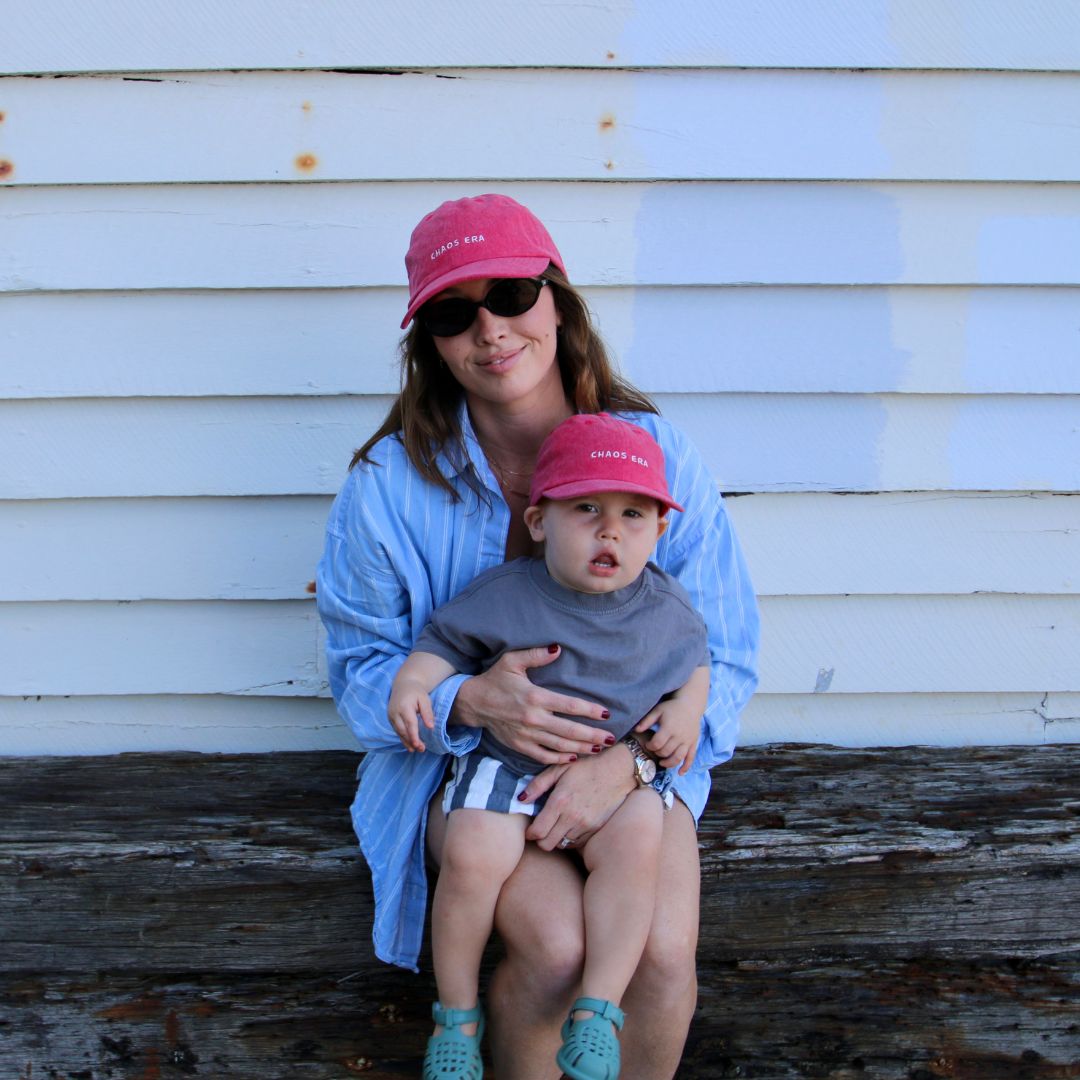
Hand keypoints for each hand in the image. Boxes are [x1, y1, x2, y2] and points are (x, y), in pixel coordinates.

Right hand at [387, 680, 433, 752]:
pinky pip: (396, 730)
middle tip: (421, 749)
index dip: (414, 736)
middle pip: (403, 730)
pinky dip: (402, 737)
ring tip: (415, 750)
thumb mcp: (425, 699)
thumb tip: (430, 727)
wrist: (403, 684)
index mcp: (404, 706)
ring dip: (406, 742)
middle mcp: (395, 712)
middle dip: (411, 741)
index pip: (409, 724)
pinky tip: (409, 743)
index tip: (419, 746)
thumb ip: (427, 713)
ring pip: (398, 732)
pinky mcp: (390, 718)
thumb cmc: (416, 692)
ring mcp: (391, 715)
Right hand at [451, 645, 610, 764]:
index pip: (569, 705)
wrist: (473, 702)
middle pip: (570, 730)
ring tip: (600, 748)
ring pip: (560, 746)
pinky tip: (574, 757)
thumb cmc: (495, 679)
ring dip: (582, 748)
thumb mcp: (512, 661)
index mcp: (534, 697)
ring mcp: (526, 735)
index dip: (589, 711)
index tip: (605, 713)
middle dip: (593, 735)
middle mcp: (533, 718)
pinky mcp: (520, 746)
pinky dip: (560, 759)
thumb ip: (536, 655)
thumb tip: (558, 648)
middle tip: (612, 738)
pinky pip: (544, 756)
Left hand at [521, 745, 636, 850]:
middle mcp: (572, 817)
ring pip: (562, 844)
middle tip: (541, 829)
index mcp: (560, 802)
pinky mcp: (596, 829)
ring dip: (556, 837)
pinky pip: (577, 843)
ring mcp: (586, 825)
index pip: (537, 832)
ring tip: (557, 824)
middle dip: (540, 839)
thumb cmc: (586, 766)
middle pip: (547, 845)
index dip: (530, 834)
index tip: (530, 829)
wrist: (618, 770)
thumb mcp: (559, 769)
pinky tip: (571, 824)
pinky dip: (570, 837)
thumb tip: (520, 799)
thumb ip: (538, 785)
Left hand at [633, 703, 698, 774]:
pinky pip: (691, 757)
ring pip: (678, 757)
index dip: (650, 746)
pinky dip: (686, 767)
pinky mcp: (694, 743)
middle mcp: (679, 736)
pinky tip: (680, 773)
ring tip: (662, 763)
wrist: (690, 704)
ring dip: (669, 763)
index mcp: (669, 727)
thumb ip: (646, 721)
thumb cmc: (671, 707)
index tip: (648, 744)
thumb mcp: (657, 711)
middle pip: (667, 751)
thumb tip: (635, 730)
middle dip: (658, 753)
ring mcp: (687, 740)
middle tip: (655, 750)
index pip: (657, 743)